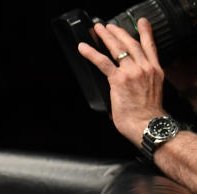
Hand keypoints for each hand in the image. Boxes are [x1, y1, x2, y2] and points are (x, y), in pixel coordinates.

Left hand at [77, 19, 168, 145]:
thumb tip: (125, 85)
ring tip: (98, 31)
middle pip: (131, 43)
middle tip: (109, 27)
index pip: (150, 46)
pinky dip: (92, 53)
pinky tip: (84, 48)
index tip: (141, 23)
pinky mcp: (119, 79)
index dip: (145, 33)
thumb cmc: (146, 114)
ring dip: (106, 37)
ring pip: (118, 49)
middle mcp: (145, 68)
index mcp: (155, 70)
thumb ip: (140, 82)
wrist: (147, 123)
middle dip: (119, 32)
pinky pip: (103, 62)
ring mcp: (133, 72)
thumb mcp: (151, 92)